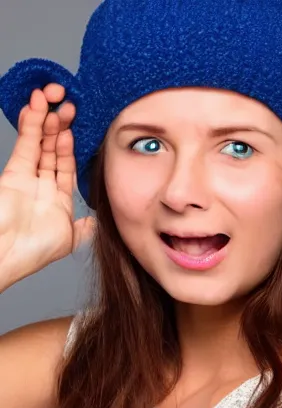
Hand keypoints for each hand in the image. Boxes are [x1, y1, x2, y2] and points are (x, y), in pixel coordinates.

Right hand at [0, 85, 94, 283]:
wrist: (6, 254)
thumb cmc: (35, 251)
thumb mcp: (70, 239)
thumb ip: (84, 228)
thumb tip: (96, 221)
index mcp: (57, 201)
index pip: (67, 167)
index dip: (72, 148)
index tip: (78, 129)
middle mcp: (42, 188)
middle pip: (53, 152)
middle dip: (62, 130)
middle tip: (70, 108)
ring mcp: (26, 180)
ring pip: (39, 145)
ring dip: (47, 122)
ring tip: (55, 101)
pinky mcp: (11, 174)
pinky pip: (25, 146)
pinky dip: (30, 127)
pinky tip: (37, 108)